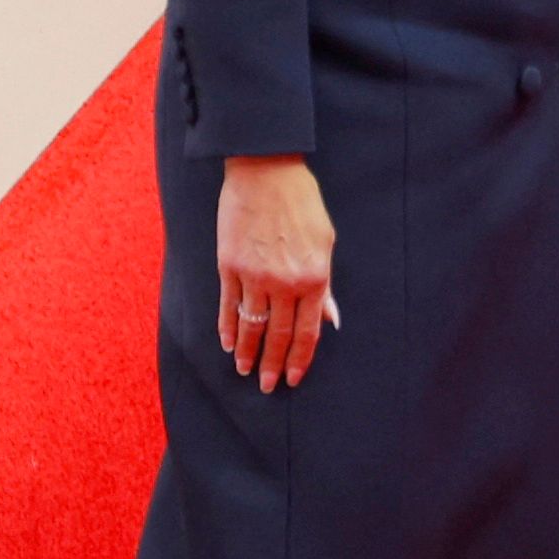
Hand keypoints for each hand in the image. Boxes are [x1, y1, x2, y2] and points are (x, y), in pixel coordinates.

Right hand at [213, 154, 337, 388]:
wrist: (266, 171)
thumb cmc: (301, 203)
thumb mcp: (325, 242)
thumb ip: (325, 285)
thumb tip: (331, 319)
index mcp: (313, 278)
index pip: (307, 331)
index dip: (300, 358)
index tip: (293, 378)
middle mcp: (283, 282)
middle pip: (278, 335)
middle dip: (272, 364)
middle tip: (267, 387)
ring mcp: (253, 276)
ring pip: (250, 326)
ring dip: (246, 353)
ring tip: (244, 371)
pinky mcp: (229, 266)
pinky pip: (228, 305)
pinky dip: (227, 328)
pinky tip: (227, 344)